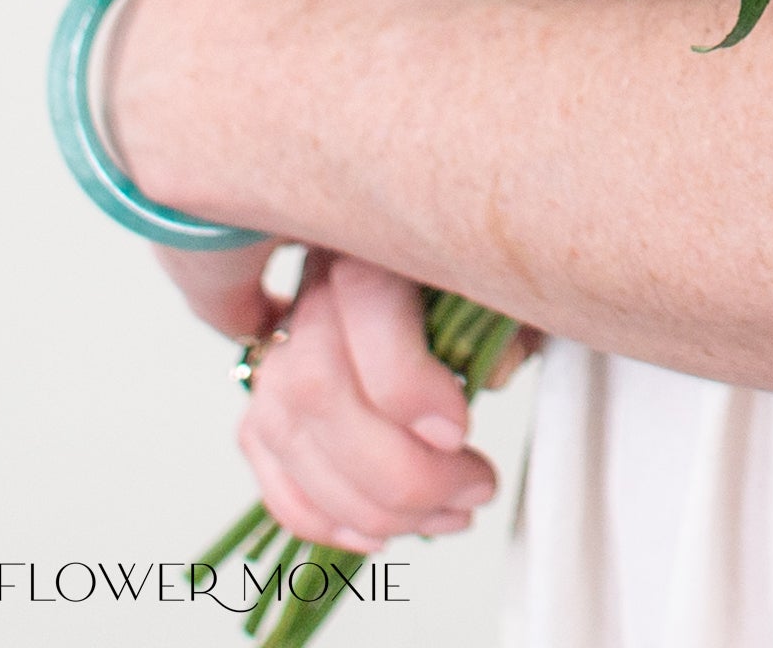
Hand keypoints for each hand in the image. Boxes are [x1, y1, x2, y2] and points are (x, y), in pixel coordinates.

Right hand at [235, 252, 499, 551]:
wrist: (431, 279)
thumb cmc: (479, 281)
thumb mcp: (507, 284)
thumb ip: (507, 320)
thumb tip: (494, 374)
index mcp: (375, 240)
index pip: (365, 305)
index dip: (406, 383)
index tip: (460, 432)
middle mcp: (315, 289)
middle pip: (318, 391)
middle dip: (397, 468)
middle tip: (473, 490)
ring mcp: (280, 352)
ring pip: (290, 439)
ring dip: (369, 505)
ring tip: (446, 516)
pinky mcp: (265, 407)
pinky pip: (273, 472)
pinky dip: (324, 518)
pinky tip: (383, 532)